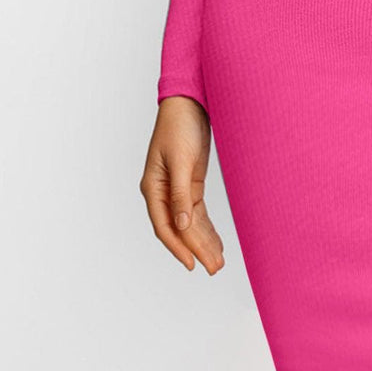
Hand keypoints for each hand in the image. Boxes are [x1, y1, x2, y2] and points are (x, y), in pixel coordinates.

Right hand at [141, 96, 224, 273]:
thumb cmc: (179, 126)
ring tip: (218, 262)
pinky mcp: (190, 183)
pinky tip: (216, 241)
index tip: (193, 264)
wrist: (188, 102)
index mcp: (153, 187)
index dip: (178, 247)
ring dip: (203, 242)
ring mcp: (176, 189)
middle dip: (196, 249)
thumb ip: (179, 194)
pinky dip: (206, 227)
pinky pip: (197, 213)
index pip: (164, 226)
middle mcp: (162, 192)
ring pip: (190, 223)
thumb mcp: (180, 160)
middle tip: (214, 268)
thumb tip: (180, 225)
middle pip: (179, 229)